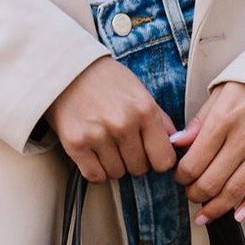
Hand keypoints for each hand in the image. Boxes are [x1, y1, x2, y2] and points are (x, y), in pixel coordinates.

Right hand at [46, 55, 180, 181]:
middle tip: (122, 144)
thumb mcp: (140, 92)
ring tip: (105, 143)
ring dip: (113, 164)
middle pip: (139, 169)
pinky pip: (95, 175)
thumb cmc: (107, 81)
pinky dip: (95, 170)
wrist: (67, 69)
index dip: (157, 160)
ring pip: (117, 174)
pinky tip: (93, 153)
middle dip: (133, 161)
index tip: (149, 154)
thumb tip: (176, 143)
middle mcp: (123, 124)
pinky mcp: (76, 144)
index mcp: (145, 110)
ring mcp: (98, 135)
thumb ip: (160, 119)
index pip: (163, 160)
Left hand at [170, 82, 244, 223]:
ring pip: (236, 190)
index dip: (182, 177)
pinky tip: (235, 215)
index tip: (180, 178)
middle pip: (212, 181)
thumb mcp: (221, 94)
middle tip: (191, 195)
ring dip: (216, 208)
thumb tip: (175, 144)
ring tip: (205, 214)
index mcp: (224, 119)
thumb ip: (199, 122)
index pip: (194, 162)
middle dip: (195, 195)